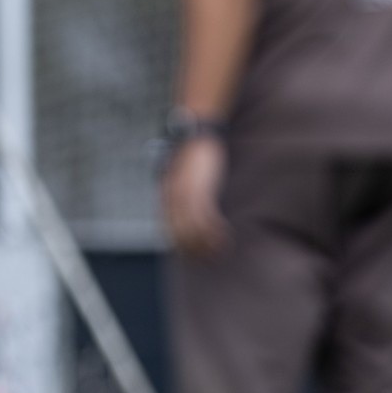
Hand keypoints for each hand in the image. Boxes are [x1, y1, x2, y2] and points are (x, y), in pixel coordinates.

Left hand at [162, 137, 229, 257]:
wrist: (195, 134)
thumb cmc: (192, 155)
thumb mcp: (183, 176)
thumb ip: (183, 193)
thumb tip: (192, 210)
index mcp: (166, 197)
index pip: (170, 230)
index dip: (181, 245)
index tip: (193, 256)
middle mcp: (172, 199)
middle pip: (180, 234)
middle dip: (194, 249)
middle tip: (209, 258)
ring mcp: (184, 196)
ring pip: (193, 230)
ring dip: (207, 244)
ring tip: (220, 251)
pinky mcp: (199, 190)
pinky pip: (205, 219)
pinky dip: (214, 232)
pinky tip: (225, 237)